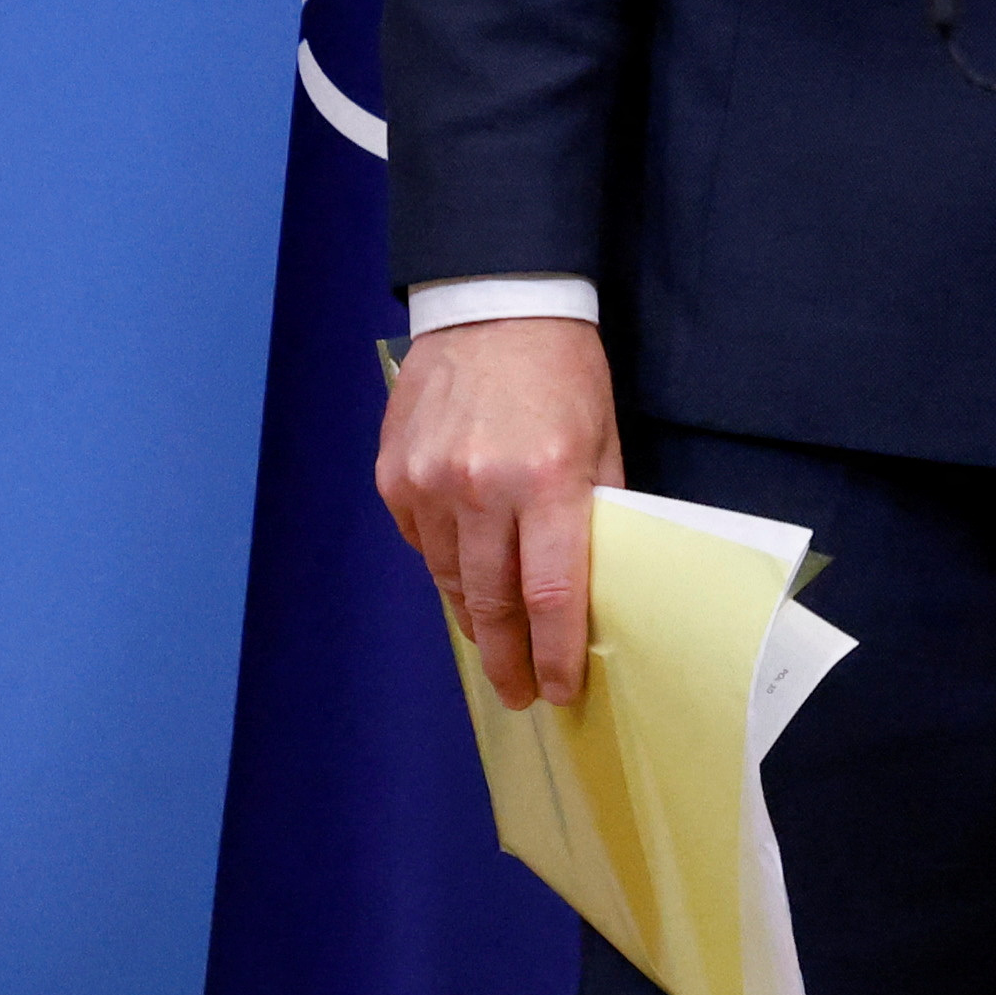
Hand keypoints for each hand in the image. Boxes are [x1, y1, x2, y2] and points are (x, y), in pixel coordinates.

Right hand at [376, 316, 624, 709]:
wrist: (493, 304)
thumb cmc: (562, 371)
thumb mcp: (602, 437)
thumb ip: (595, 510)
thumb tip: (591, 584)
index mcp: (547, 479)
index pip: (549, 594)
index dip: (553, 653)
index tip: (557, 690)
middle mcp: (480, 487)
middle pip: (489, 601)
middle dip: (507, 656)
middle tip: (518, 691)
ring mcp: (427, 483)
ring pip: (449, 579)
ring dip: (472, 617)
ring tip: (493, 645)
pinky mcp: (393, 476)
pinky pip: (420, 543)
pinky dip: (443, 564)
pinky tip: (463, 574)